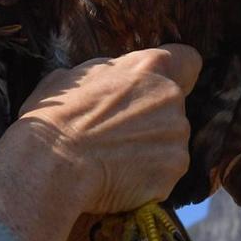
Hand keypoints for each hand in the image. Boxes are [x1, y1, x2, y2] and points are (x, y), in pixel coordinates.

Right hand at [0, 46, 201, 240]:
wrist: (54, 163)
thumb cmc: (55, 118)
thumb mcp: (69, 78)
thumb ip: (101, 74)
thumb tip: (105, 76)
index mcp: (147, 67)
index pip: (187, 60)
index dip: (178, 73)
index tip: (161, 87)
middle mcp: (170, 96)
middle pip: (173, 108)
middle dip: (153, 120)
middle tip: (118, 136)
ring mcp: (177, 134)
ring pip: (170, 143)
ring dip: (150, 152)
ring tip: (113, 162)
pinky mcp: (174, 168)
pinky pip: (165, 174)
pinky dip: (147, 180)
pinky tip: (119, 181)